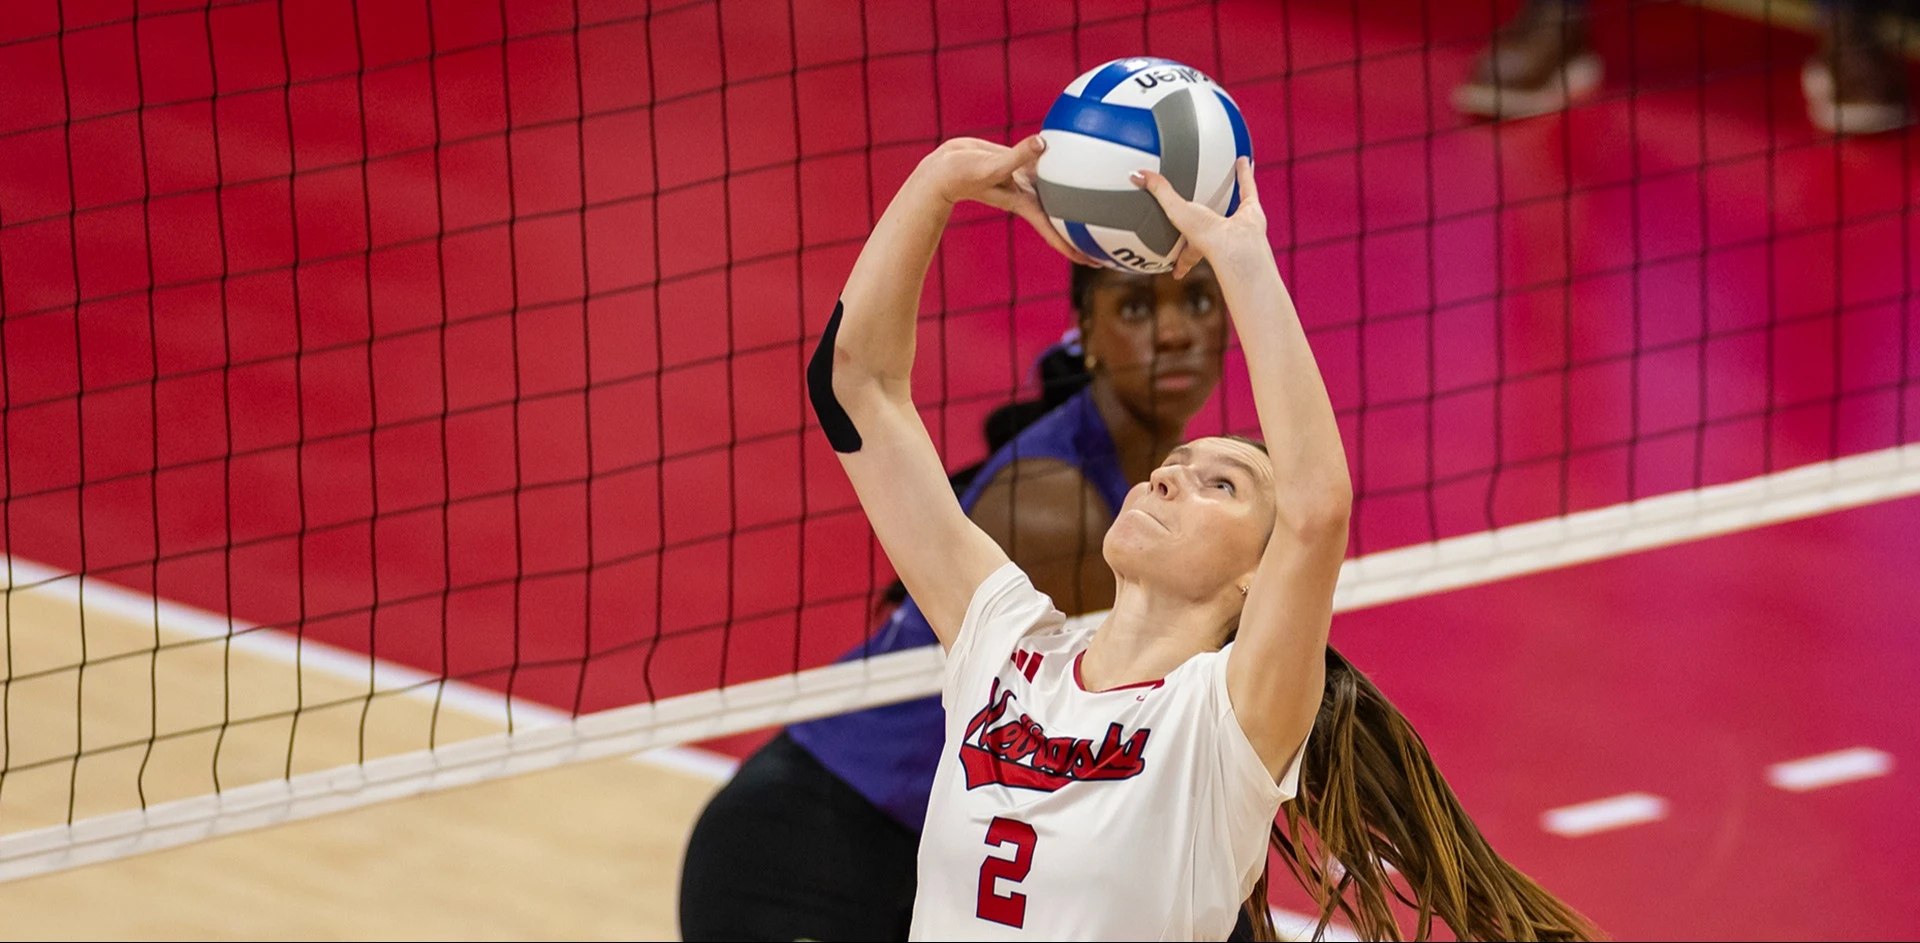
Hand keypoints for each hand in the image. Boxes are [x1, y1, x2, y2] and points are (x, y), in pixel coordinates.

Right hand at [914, 136, 1097, 266]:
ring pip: (1056, 192)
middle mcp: (1028, 195)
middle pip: (1061, 218)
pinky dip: (1059, 162)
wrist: (943, 169)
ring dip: (1074, 198)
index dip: (1074, 249)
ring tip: (1101, 202)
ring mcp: (1024, 181)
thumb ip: (1018, 156)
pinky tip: (1073, 152)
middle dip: (1083, 232)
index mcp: (1024, 203)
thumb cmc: (962, 173)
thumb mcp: (992, 166)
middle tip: (1110, 242)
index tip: (1095, 263)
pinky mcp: (1019, 165)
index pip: (1054, 232)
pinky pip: (1045, 164)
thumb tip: (1043, 143)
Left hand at [1131, 157, 1270, 279]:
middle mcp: (1215, 234)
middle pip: (1206, 227)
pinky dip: (1246, 173)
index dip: (1177, 261)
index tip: (1172, 267)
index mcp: (1196, 243)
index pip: (1182, 254)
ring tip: (1222, 182)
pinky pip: (1248, 188)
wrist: (1235, 242)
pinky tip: (1243, 160)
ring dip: (1225, 194)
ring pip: (1229, 206)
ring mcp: (1234, 223)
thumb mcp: (1175, 211)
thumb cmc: (1205, 237)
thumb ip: (1158, 192)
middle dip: (1201, 222)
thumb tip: (1136, 174)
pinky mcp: (1251, 210)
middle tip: (1198, 212)